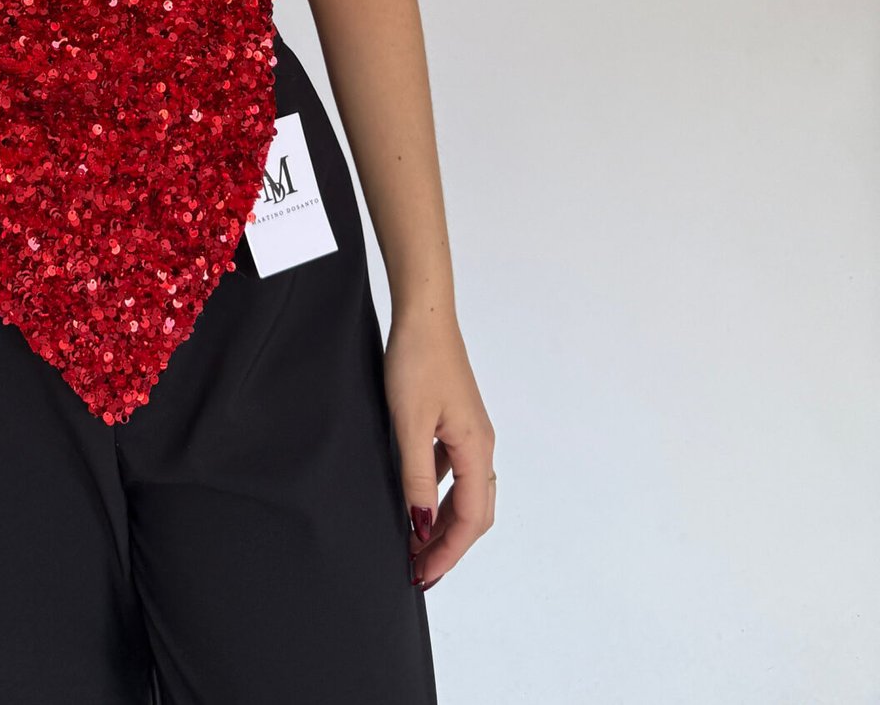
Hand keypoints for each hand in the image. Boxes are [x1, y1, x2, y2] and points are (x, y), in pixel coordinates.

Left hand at [384, 312, 495, 592]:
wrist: (424, 313)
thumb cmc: (418, 360)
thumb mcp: (409, 423)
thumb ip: (415, 476)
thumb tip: (421, 526)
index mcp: (475, 449)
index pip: (470, 518)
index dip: (448, 552)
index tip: (423, 575)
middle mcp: (480, 444)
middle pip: (474, 512)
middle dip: (448, 545)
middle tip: (418, 569)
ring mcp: (469, 432)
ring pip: (465, 492)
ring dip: (443, 521)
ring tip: (415, 542)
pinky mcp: (455, 420)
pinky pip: (453, 470)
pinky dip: (438, 493)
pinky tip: (416, 496)